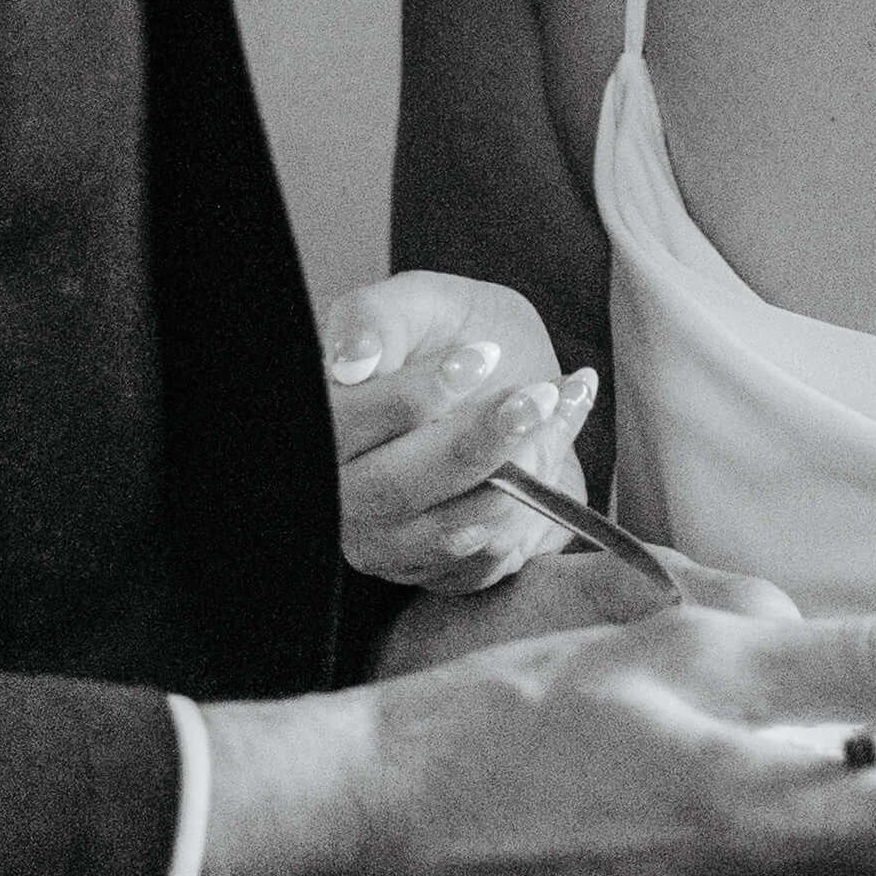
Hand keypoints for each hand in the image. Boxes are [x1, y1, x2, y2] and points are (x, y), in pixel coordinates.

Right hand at [320, 266, 597, 591]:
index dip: (414, 396)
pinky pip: (492, 558)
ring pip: (454, 527)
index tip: (482, 356)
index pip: (345, 426)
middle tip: (537, 396)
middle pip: (398, 487)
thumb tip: (352, 362)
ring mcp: (387, 545)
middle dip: (479, 443)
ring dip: (521, 470)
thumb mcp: (420, 302)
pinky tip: (551, 446)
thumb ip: (375, 317)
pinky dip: (536, 503)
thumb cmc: (457, 337)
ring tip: (553, 406)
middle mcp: (341, 497)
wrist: (516, 380)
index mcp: (321, 428)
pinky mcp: (440, 574)